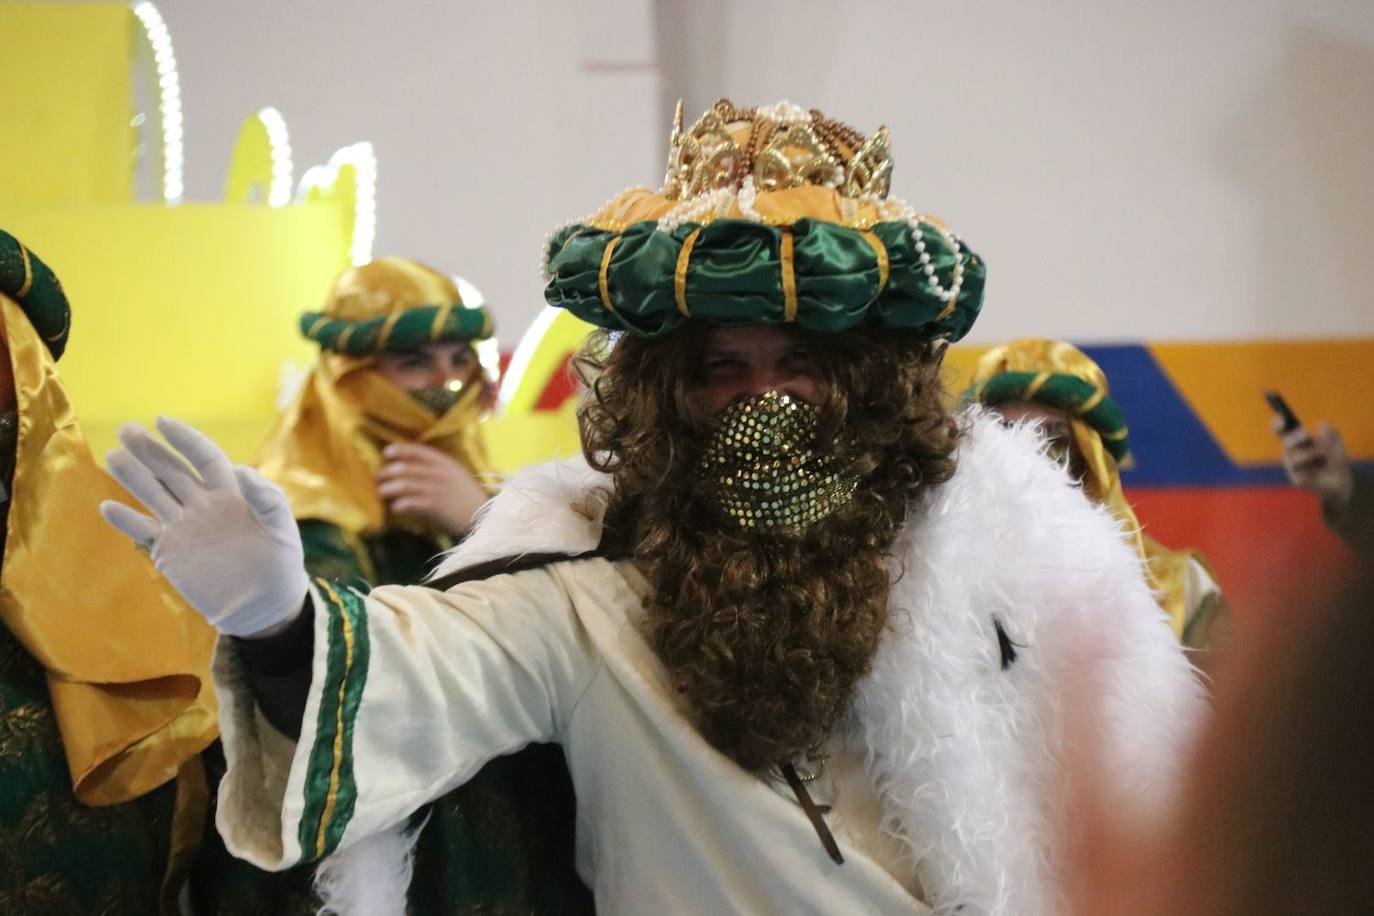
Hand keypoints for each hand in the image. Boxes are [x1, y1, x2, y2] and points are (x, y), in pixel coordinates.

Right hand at [100, 417, 307, 637]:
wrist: (265, 604)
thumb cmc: (280, 562)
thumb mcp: (282, 528)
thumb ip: (267, 498)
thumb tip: (242, 470)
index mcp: (231, 492)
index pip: (204, 457)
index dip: (184, 439)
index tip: (162, 422)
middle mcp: (203, 504)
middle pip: (171, 471)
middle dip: (149, 450)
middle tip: (125, 429)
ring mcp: (184, 527)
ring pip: (153, 495)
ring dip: (132, 476)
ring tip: (112, 455)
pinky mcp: (170, 552)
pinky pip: (144, 532)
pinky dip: (126, 521)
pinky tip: (107, 507)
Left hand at [376, 443, 488, 535]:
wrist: (484, 517)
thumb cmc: (468, 498)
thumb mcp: (457, 476)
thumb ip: (439, 470)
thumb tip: (414, 469)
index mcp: (447, 463)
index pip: (419, 452)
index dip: (401, 450)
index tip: (387, 452)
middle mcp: (440, 473)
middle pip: (407, 468)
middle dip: (389, 471)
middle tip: (378, 475)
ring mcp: (437, 489)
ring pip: (405, 485)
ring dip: (390, 488)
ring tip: (382, 491)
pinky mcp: (435, 506)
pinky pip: (411, 502)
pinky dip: (400, 504)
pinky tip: (395, 507)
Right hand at [1276, 419, 1353, 514]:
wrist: (1341, 483)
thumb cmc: (1335, 461)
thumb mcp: (1338, 445)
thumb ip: (1332, 433)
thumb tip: (1322, 423)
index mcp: (1298, 442)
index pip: (1282, 432)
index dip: (1277, 425)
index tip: (1281, 418)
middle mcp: (1292, 453)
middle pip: (1286, 442)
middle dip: (1294, 437)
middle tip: (1306, 433)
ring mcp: (1293, 467)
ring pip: (1292, 458)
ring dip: (1308, 453)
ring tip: (1323, 453)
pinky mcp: (1297, 480)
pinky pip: (1301, 473)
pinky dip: (1312, 469)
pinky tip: (1320, 470)